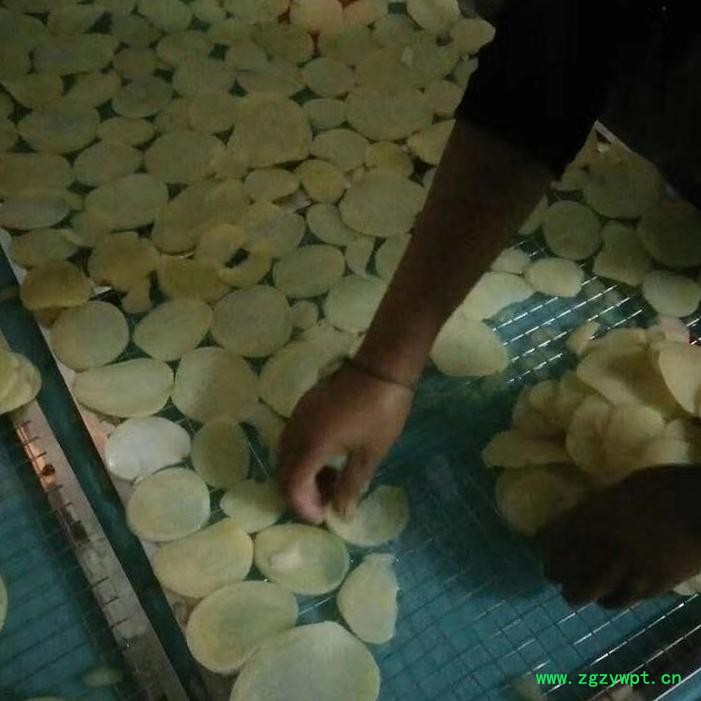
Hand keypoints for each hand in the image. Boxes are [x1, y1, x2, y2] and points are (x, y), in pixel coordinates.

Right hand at [279, 364, 412, 523]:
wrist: (382, 367)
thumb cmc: (380, 413)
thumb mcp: (370, 455)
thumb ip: (351, 486)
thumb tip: (340, 513)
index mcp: (311, 445)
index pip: (292, 485)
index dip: (303, 506)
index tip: (322, 518)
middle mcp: (297, 431)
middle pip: (283, 471)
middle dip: (299, 493)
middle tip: (325, 503)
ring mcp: (298, 416)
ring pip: (286, 454)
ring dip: (301, 474)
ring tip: (330, 481)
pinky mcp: (305, 406)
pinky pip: (293, 438)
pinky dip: (303, 456)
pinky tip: (327, 459)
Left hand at [538, 465, 700, 607]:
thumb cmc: (666, 487)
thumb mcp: (624, 487)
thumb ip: (601, 504)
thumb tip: (587, 513)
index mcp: (593, 517)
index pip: (552, 537)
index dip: (543, 544)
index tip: (540, 545)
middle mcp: (601, 547)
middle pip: (562, 570)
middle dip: (554, 571)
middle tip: (553, 571)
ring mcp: (624, 571)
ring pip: (585, 593)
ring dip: (575, 591)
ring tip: (573, 589)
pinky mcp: (648, 589)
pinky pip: (617, 601)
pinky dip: (606, 599)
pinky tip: (606, 595)